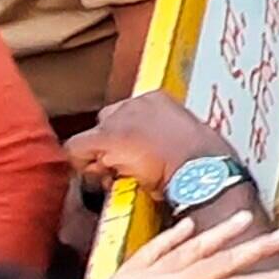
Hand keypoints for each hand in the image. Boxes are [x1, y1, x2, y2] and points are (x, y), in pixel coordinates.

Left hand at [67, 93, 240, 198]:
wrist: (201, 170)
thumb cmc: (202, 166)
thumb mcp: (187, 144)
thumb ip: (165, 141)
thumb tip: (151, 159)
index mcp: (160, 100)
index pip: (129, 116)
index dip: (128, 141)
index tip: (138, 159)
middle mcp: (137, 101)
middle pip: (107, 122)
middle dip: (111, 147)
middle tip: (123, 170)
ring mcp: (120, 117)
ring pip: (92, 136)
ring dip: (100, 157)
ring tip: (118, 177)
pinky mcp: (106, 136)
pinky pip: (76, 148)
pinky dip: (82, 163)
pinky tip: (102, 177)